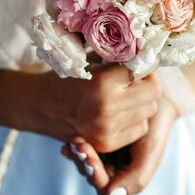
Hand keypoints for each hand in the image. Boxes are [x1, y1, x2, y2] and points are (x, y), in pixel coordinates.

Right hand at [33, 63, 160, 152]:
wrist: (40, 106)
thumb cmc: (67, 77)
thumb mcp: (89, 60)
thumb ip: (118, 58)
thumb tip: (146, 50)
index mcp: (102, 82)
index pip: (143, 70)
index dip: (144, 63)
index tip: (140, 61)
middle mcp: (107, 108)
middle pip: (153, 92)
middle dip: (148, 81)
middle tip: (137, 77)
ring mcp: (107, 129)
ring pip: (150, 110)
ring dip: (143, 101)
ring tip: (127, 94)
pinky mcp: (107, 143)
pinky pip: (140, 128)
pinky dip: (135, 118)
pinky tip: (120, 111)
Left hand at [61, 97, 177, 194]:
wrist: (154, 98)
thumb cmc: (155, 126)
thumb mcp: (150, 152)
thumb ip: (137, 178)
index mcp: (126, 178)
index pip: (104, 187)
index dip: (95, 175)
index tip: (90, 157)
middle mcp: (112, 169)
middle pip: (90, 175)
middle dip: (83, 161)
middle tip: (79, 144)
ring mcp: (102, 154)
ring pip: (83, 162)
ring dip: (77, 153)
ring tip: (76, 139)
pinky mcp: (94, 138)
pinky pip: (81, 147)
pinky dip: (75, 144)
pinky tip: (71, 138)